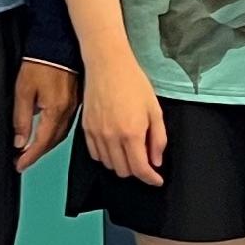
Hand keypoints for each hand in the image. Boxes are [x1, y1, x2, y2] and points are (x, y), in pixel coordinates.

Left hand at [12, 60, 80, 172]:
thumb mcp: (23, 90)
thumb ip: (21, 118)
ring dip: (46, 145)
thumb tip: (20, 141)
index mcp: (56, 110)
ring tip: (32, 150)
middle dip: (37, 154)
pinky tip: (47, 133)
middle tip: (22, 160)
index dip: (29, 157)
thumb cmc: (40, 62)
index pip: (41, 142)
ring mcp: (74, 106)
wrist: (57, 42)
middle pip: (52, 142)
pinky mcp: (75, 100)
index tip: (19, 165)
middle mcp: (68, 112)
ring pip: (60, 134)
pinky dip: (54, 134)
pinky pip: (66, 124)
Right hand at [81, 52, 168, 184]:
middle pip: (124, 171)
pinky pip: (95, 154)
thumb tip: (156, 161)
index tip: (156, 180)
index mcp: (132, 133)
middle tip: (146, 161)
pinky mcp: (86, 129)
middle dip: (137, 171)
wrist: (108, 65)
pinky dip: (106, 157)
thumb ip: (158, 139)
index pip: (140, 169)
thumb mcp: (155, 110)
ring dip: (122, 164)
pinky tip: (115, 147)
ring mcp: (96, 134)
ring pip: (109, 165)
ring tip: (130, 152)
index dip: (151, 179)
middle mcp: (112, 137)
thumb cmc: (133, 83)